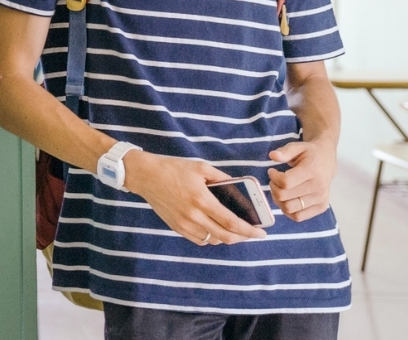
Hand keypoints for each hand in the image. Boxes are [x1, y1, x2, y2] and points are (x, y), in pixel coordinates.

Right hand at [124, 151, 266, 245]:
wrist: (145, 175)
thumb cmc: (173, 168)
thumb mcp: (201, 168)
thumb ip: (222, 178)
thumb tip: (241, 189)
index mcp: (202, 199)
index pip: (232, 222)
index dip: (250, 231)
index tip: (262, 233)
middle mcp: (193, 215)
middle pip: (225, 236)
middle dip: (243, 238)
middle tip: (252, 234)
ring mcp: (184, 224)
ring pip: (213, 240)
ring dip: (227, 237)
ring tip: (234, 229)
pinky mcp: (176, 227)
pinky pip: (200, 239)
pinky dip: (212, 238)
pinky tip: (215, 229)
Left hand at [267, 139, 335, 221]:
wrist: (327, 160)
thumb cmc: (309, 153)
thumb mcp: (297, 146)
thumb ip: (285, 151)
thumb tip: (272, 156)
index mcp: (312, 171)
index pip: (285, 182)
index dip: (273, 177)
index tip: (272, 171)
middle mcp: (318, 187)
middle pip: (284, 196)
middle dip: (273, 187)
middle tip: (275, 180)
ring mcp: (321, 199)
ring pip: (289, 208)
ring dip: (278, 200)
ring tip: (280, 189)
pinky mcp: (321, 207)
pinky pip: (298, 217)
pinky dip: (288, 210)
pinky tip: (286, 199)